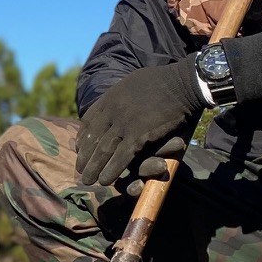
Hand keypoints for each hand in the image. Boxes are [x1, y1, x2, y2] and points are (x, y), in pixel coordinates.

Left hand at [76, 59, 203, 187]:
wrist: (182, 83)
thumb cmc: (163, 80)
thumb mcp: (132, 82)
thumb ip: (120, 95)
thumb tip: (113, 102)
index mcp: (110, 97)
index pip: (88, 121)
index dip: (82, 137)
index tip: (78, 148)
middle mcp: (112, 110)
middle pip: (92, 138)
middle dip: (84, 157)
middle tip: (80, 170)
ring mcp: (124, 123)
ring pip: (103, 150)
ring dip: (94, 168)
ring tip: (88, 180)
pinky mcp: (139, 135)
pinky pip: (121, 157)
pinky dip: (112, 170)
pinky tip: (106, 180)